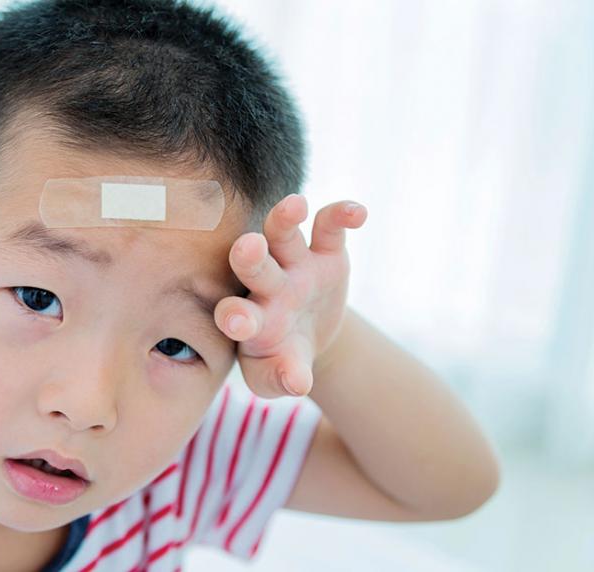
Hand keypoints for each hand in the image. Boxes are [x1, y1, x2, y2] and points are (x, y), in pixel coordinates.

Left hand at [214, 194, 366, 397]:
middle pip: (252, 264)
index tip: (235, 320)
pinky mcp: (325, 252)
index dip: (234, 316)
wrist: (305, 338)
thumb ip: (282, 379)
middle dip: (250, 256)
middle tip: (248, 246)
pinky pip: (329, 227)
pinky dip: (342, 215)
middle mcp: (265, 285)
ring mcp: (294, 264)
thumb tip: (298, 384)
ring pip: (282, 234)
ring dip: (285, 218)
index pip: (235, 313)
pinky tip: (358, 212)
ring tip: (296, 204)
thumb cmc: (281, 361)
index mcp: (249, 319)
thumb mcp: (278, 377)